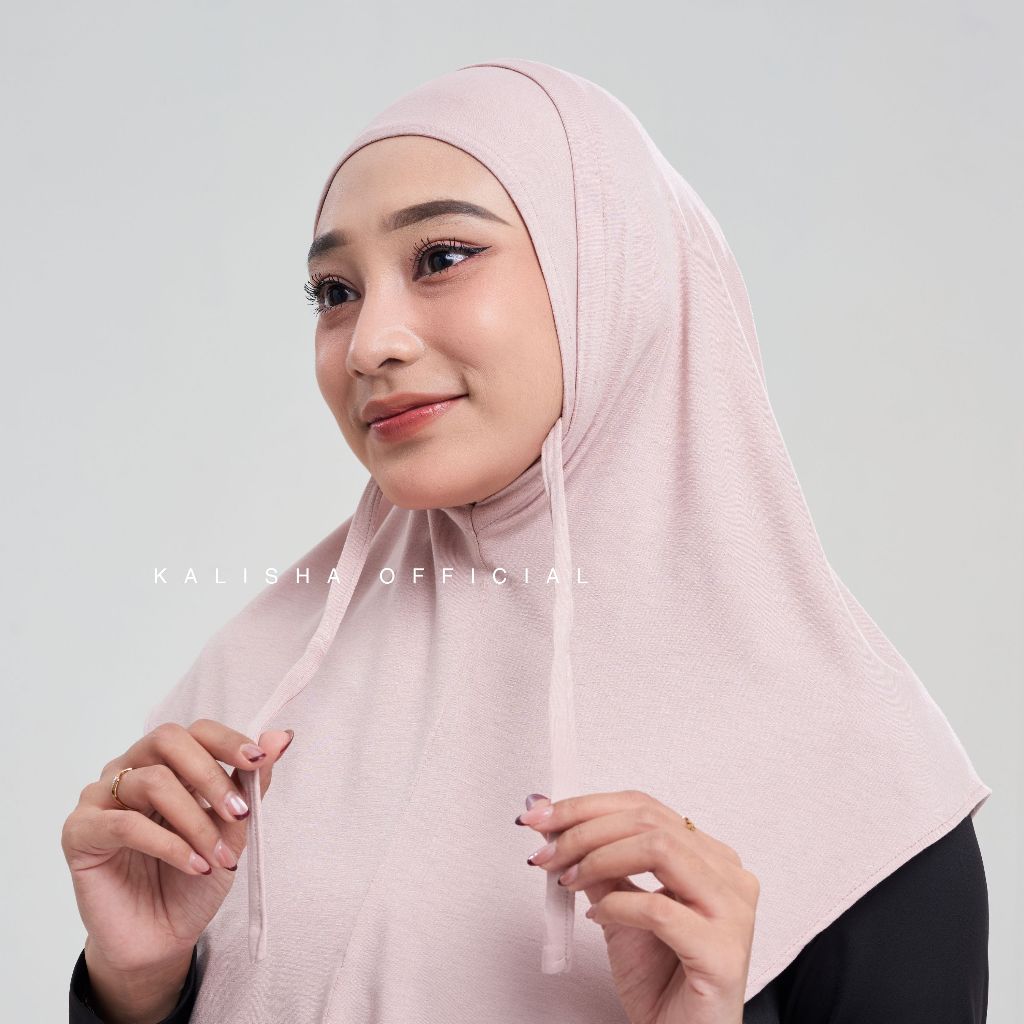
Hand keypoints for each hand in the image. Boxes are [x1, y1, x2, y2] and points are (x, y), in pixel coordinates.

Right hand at [61, 720, 293, 976]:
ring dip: (196, 820)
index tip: (258, 762)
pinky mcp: (79, 832)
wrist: (163, 937)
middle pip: (168, 740)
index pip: (197, 730)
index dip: (229, 741)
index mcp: (167, 762)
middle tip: (240, 813)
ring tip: (219, 856)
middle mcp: (130, 769)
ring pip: (152, 782)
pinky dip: (169, 844)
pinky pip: (125, 824)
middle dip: (211, 775)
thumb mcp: (233, 827)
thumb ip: (251, 781)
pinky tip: (194, 865)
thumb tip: (282, 736)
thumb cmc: (195, 874)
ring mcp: (100, 797)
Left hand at [517, 790, 757, 1023]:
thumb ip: (599, 867)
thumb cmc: (661, 982)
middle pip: (648, 821)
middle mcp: (729, 876)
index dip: (587, 806)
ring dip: (598, 858)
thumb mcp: (618, 909)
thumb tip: (557, 828)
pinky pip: (659, 909)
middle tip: (545, 849)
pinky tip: (597, 916)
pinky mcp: (722, 951)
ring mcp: (732, 911)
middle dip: (584, 829)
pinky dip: (616, 906)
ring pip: (658, 849)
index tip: (541, 817)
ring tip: (568, 879)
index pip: (645, 808)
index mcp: (710, 857)